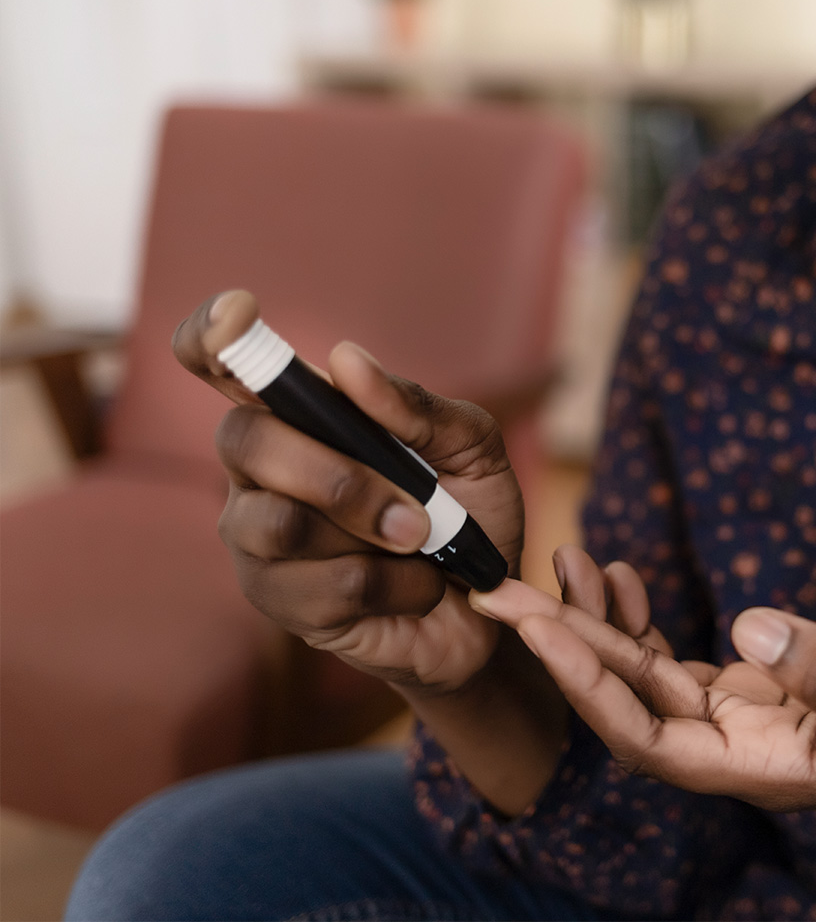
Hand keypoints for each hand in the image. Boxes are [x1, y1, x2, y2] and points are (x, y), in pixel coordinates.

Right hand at [174, 290, 524, 691]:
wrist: (492, 608)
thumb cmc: (471, 517)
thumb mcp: (473, 451)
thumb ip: (419, 407)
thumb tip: (347, 361)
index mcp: (302, 417)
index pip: (221, 363)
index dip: (212, 335)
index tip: (238, 317)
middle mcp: (262, 471)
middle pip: (244, 441)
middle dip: (334, 474)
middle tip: (416, 509)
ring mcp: (259, 539)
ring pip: (276, 523)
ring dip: (370, 532)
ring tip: (424, 542)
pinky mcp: (280, 603)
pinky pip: (321, 586)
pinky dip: (394, 585)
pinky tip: (418, 588)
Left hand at [472, 547, 815, 810]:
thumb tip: (754, 628)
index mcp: (770, 768)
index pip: (650, 740)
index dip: (590, 689)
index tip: (539, 630)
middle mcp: (743, 751)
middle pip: (628, 706)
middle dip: (564, 649)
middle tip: (498, 590)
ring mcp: (746, 719)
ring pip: (645, 679)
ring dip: (595, 627)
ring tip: (553, 566)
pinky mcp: (759, 686)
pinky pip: (678, 658)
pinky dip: (642, 619)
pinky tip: (617, 577)